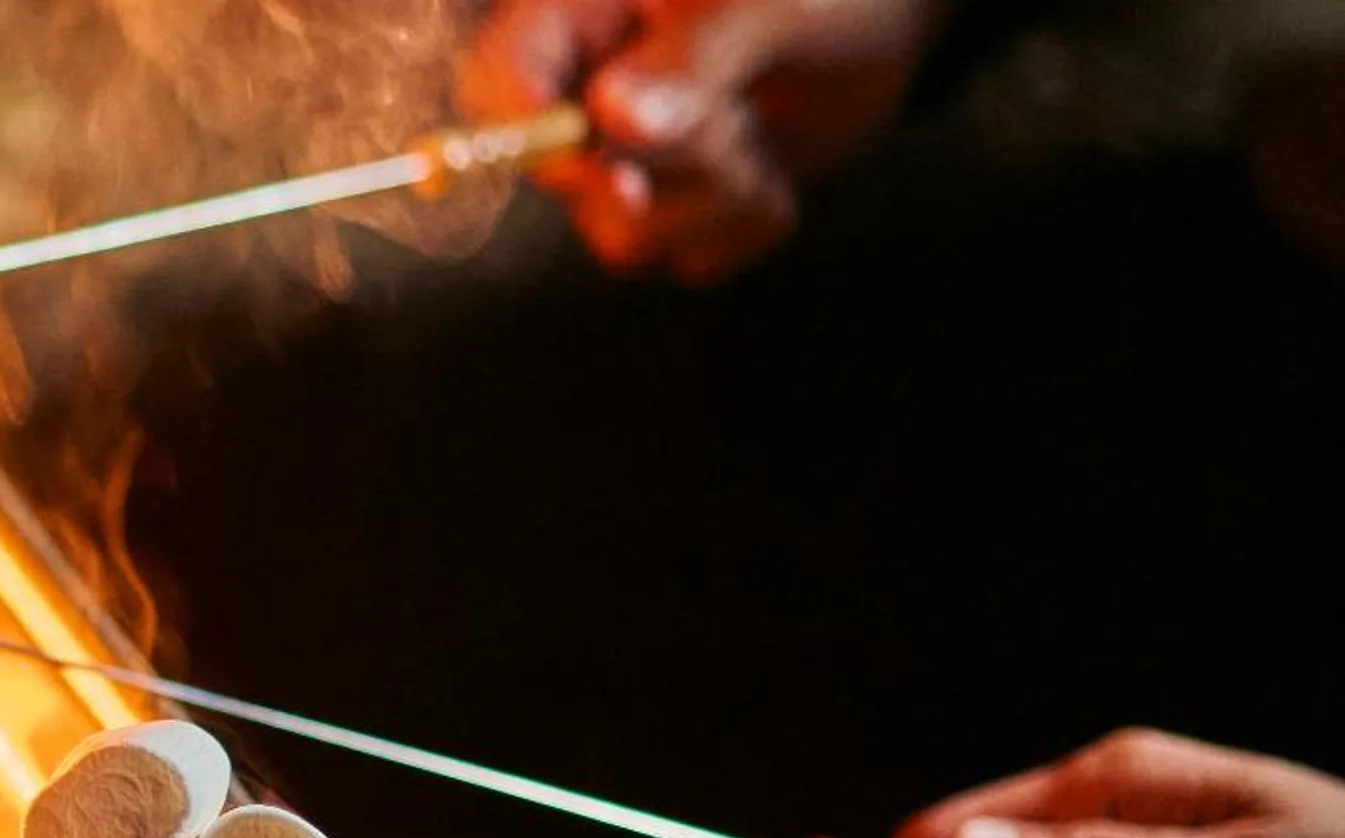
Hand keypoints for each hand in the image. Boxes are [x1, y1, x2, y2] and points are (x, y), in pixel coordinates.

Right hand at [458, 0, 937, 281]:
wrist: (893, 20)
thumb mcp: (767, 4)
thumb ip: (689, 57)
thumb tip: (611, 116)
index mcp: (581, 16)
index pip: (498, 82)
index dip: (522, 132)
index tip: (589, 161)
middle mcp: (587, 94)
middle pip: (566, 178)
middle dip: (665, 165)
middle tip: (736, 115)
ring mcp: (627, 163)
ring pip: (625, 235)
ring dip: (715, 195)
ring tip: (760, 129)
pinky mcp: (676, 215)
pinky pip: (689, 257)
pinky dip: (745, 223)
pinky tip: (772, 165)